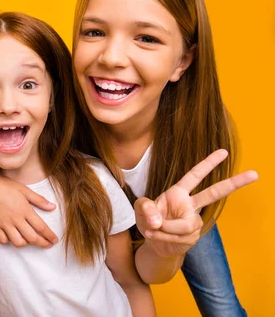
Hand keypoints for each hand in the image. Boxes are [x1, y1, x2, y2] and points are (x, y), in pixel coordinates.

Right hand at [0, 175, 58, 247]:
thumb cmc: (5, 185)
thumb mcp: (24, 189)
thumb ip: (39, 200)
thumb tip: (53, 207)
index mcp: (25, 210)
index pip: (41, 227)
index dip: (49, 236)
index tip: (55, 240)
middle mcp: (16, 219)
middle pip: (32, 238)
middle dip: (42, 243)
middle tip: (47, 244)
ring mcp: (4, 224)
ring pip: (18, 242)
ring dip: (26, 243)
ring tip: (29, 240)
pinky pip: (4, 240)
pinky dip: (10, 241)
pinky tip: (12, 236)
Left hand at [135, 149, 257, 256]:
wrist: (154, 244)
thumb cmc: (149, 220)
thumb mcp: (141, 209)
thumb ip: (145, 207)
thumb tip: (158, 221)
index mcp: (178, 192)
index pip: (195, 175)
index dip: (208, 164)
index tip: (224, 152)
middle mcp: (190, 204)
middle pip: (214, 193)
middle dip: (234, 183)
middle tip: (254, 174)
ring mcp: (194, 220)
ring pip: (184, 225)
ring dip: (165, 229)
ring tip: (153, 229)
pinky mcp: (193, 236)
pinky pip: (178, 237)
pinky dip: (163, 237)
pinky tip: (158, 237)